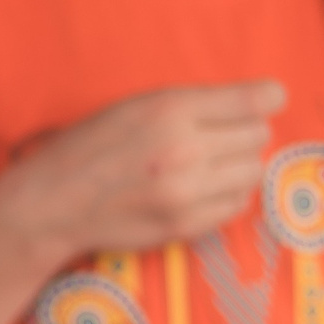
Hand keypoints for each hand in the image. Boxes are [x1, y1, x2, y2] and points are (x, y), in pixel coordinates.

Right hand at [0, 82, 285, 265]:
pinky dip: (228, 195)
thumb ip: (193, 104)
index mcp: (169, 108)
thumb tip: (262, 102)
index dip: (269, 98)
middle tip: (219, 136)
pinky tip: (202, 188)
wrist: (54, 202)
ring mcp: (186, 192)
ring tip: (211, 164)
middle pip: (259, 136)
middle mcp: (183, 149)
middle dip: (246, 133)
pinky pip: (236, 205)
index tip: (269, 99)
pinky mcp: (185, 226)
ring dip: (240, 165)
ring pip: (253, 172)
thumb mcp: (136, 105)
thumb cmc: (92, 145)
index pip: (254, 101)